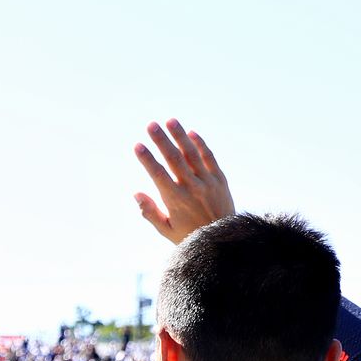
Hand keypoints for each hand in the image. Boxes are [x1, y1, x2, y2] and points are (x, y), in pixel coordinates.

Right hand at [133, 119, 234, 244]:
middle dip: (161, 140)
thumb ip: (150, 212)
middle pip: (174, 159)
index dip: (147, 159)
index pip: (158, 175)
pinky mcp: (220, 179)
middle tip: (150, 125)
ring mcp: (208, 182)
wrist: (223, 240)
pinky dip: (200, 144)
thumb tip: (136, 193)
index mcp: (176, 201)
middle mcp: (192, 188)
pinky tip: (190, 133)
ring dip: (180, 136)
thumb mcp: (165, 229)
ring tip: (170, 121)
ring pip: (191, 154)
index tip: (138, 146)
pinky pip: (209, 157)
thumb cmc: (189, 236)